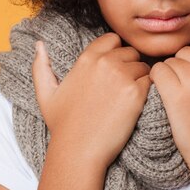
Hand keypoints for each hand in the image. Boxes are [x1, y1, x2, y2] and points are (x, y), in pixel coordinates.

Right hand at [32, 33, 151, 168]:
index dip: (116, 51)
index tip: (113, 68)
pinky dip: (146, 92)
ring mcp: (121, 76)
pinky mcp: (135, 93)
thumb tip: (39, 44)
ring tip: (127, 98)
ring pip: (142, 67)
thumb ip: (41, 66)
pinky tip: (135, 105)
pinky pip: (150, 82)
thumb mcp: (46, 94)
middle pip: (130, 52)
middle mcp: (105, 63)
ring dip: (139, 79)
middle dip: (129, 65)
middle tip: (121, 87)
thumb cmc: (62, 125)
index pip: (112, 38)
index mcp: (86, 58)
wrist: (78, 151)